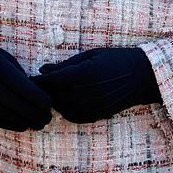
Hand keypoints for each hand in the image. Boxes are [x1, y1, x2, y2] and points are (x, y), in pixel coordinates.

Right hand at [0, 38, 52, 131]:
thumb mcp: (4, 58)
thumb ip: (19, 74)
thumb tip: (37, 93)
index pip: (21, 86)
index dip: (37, 98)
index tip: (50, 104)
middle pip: (14, 103)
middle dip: (34, 113)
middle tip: (47, 118)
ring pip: (4, 113)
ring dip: (24, 121)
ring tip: (38, 124)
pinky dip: (9, 124)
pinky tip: (22, 125)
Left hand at [35, 47, 159, 123]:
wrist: (142, 76)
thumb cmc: (116, 59)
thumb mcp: (90, 55)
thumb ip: (65, 64)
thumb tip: (42, 70)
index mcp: (84, 74)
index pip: (51, 81)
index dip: (38, 80)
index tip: (30, 78)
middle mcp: (86, 92)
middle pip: (53, 96)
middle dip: (44, 91)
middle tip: (38, 85)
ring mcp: (92, 106)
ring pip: (61, 108)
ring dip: (54, 101)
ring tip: (52, 92)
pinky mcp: (97, 115)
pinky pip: (73, 117)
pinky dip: (65, 110)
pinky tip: (66, 101)